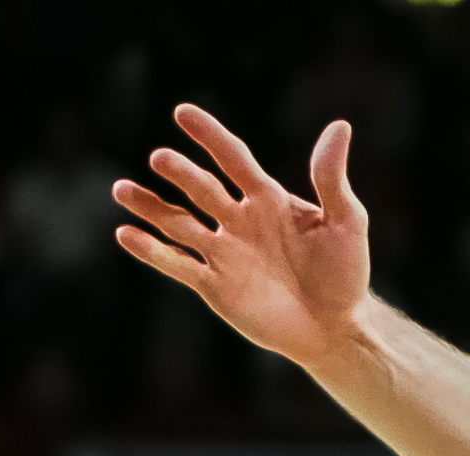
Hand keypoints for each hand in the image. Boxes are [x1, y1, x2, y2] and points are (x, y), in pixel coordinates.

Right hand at [112, 105, 370, 365]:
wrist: (337, 328)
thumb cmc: (345, 273)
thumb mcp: (347, 222)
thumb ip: (331, 178)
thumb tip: (339, 126)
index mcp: (266, 198)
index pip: (233, 159)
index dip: (210, 136)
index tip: (184, 113)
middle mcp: (238, 219)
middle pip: (202, 189)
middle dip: (182, 174)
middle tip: (161, 159)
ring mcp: (223, 252)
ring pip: (179, 223)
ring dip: (150, 206)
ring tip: (122, 189)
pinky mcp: (214, 285)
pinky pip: (178, 264)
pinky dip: (152, 251)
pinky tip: (126, 234)